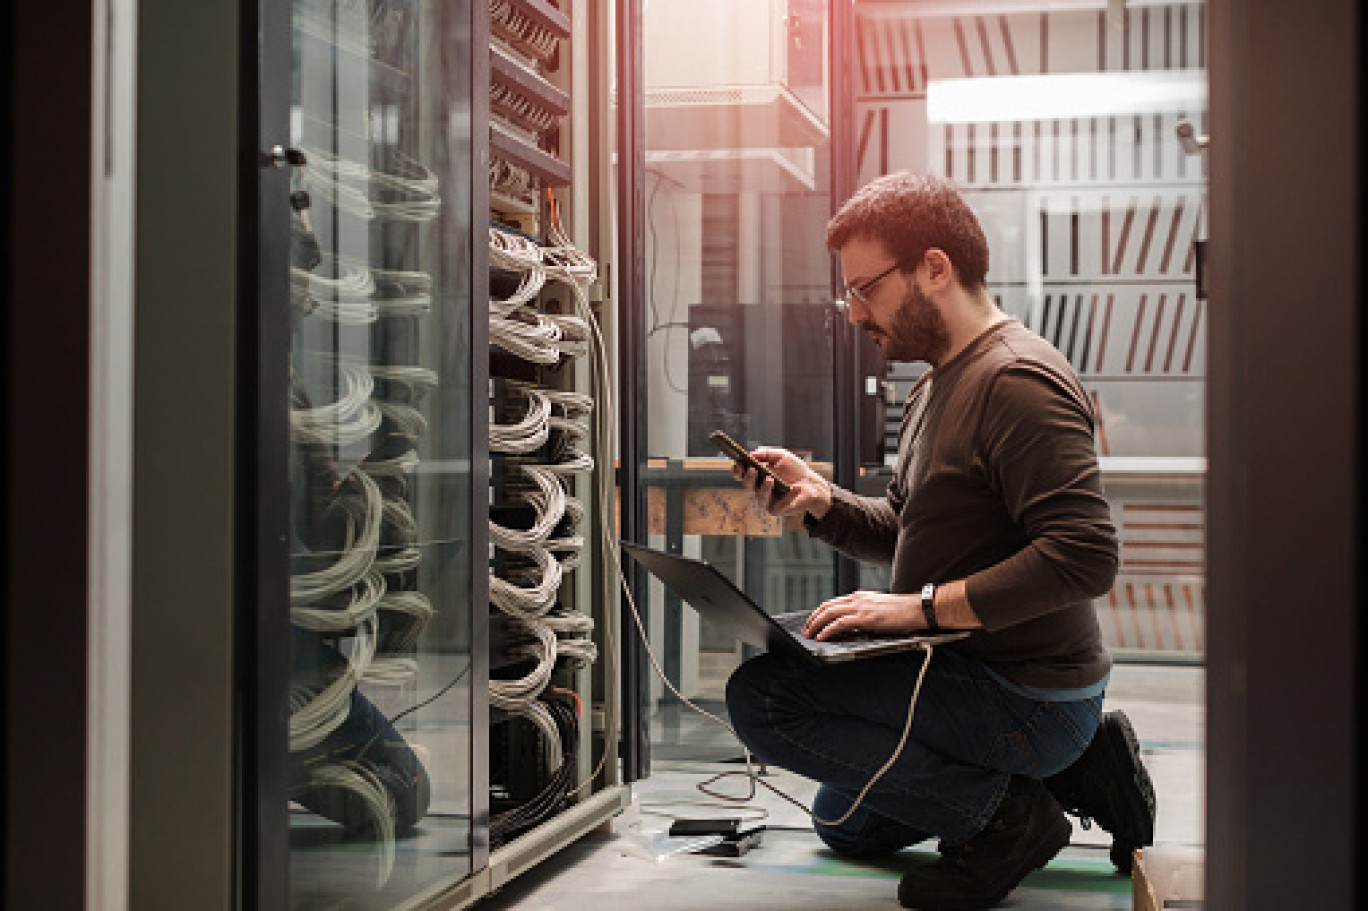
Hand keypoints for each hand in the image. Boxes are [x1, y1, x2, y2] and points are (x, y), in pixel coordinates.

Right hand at [730, 446, 832, 519]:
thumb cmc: (795, 469)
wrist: (811, 483)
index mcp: (757, 476)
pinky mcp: (777, 509)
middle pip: (747, 485)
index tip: (738, 463)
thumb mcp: (781, 456)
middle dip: (748, 478)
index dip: (738, 470)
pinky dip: (788, 496)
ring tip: (770, 479)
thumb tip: (752, 454)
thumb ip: (767, 453)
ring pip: (760, 496)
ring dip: (764, 488)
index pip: (742, 475)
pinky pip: (779, 504)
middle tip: (752, 469)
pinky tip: (795, 488)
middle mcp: (759, 488)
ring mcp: (767, 500)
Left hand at [802, 591, 922, 640]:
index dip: (819, 612)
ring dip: (816, 624)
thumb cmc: (902, 611)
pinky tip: (822, 637)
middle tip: (806, 629)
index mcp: (859, 596)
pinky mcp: (864, 618)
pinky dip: (827, 630)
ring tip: (809, 634)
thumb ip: (864, 613)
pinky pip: (839, 624)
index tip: (813, 621)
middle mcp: (856, 599)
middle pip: (826, 606)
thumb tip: (853, 626)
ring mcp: (860, 607)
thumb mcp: (878, 608)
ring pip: (829, 613)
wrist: (915, 608)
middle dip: (813, 618)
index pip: (833, 602)